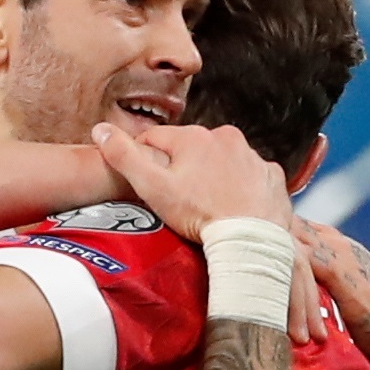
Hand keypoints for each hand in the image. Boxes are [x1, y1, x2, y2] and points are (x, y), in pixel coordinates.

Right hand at [93, 118, 294, 242]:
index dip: (145, 158)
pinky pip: (250, 175)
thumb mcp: (153, 188)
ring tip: (207, 206)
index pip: (156, 139)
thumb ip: (124, 157)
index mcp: (193, 137)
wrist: (250, 240)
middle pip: (192, 149)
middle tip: (179, 199)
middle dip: (183, 167)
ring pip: (222, 160)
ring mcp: (251, 155)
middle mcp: (225, 137)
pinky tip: (234, 207)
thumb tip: (99, 129)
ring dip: (213, 175)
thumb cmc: (200, 215)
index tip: (146, 181)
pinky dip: (241, 187)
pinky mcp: (270, 174)